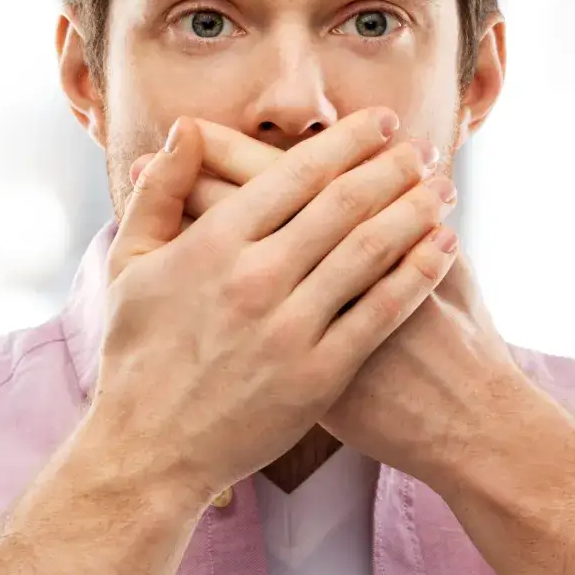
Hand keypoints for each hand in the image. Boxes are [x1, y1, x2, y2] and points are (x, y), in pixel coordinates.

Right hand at [91, 108, 460, 509]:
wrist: (149, 450)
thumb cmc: (136, 355)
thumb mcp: (129, 265)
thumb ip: (160, 192)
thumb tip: (186, 129)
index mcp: (213, 244)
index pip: (296, 172)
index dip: (348, 140)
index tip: (383, 123)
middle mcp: (256, 279)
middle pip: (345, 202)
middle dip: (394, 166)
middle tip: (426, 148)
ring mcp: (290, 328)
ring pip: (371, 250)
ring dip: (416, 210)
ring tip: (444, 188)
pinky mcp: (319, 376)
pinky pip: (381, 313)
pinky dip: (419, 274)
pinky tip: (445, 248)